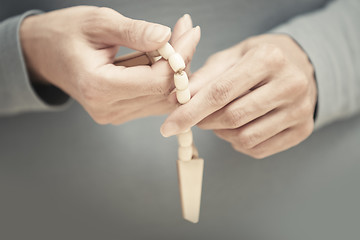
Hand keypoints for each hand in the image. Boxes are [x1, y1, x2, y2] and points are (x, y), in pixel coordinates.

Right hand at [20, 6, 199, 123]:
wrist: (43, 53)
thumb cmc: (64, 34)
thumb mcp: (98, 23)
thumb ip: (134, 32)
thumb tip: (166, 36)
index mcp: (99, 87)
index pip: (157, 81)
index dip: (180, 57)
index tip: (190, 32)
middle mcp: (108, 108)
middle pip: (164, 93)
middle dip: (182, 62)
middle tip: (186, 32)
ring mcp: (114, 114)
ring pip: (163, 99)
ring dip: (175, 71)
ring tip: (176, 40)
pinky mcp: (120, 111)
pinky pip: (153, 99)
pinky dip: (163, 78)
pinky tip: (163, 57)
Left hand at [161, 34, 316, 158]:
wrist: (300, 66)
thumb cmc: (259, 59)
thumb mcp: (231, 57)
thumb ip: (203, 78)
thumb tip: (175, 100)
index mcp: (269, 58)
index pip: (221, 92)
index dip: (190, 112)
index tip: (168, 127)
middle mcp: (290, 84)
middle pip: (232, 117)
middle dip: (204, 122)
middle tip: (194, 117)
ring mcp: (300, 110)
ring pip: (245, 137)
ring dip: (221, 133)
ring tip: (219, 119)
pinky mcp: (303, 130)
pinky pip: (258, 149)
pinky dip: (238, 142)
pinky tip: (238, 128)